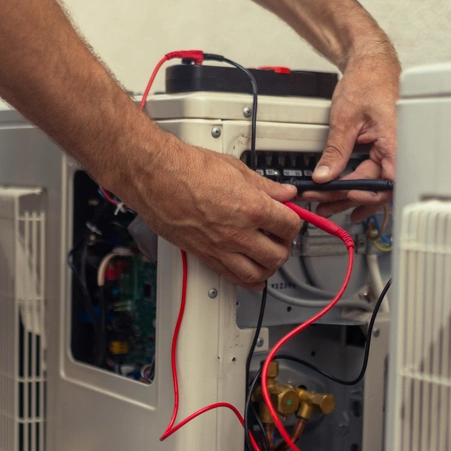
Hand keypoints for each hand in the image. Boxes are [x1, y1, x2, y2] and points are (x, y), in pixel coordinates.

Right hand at [127, 137, 301, 290]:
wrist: (156, 177)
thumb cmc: (187, 169)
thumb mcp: (235, 169)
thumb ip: (264, 186)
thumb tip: (283, 193)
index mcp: (251, 208)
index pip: (290, 225)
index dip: (293, 221)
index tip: (289, 217)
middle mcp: (238, 233)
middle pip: (279, 255)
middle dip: (284, 246)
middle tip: (280, 236)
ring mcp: (221, 248)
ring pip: (259, 273)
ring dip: (269, 267)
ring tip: (268, 255)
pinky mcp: (205, 256)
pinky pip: (234, 279)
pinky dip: (249, 281)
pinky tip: (254, 275)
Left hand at [305, 41, 400, 222]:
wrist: (371, 65)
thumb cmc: (367, 81)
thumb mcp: (345, 118)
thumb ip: (336, 151)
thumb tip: (324, 177)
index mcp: (396, 141)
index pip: (388, 181)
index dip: (367, 193)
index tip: (343, 194)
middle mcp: (398, 150)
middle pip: (376, 187)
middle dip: (347, 198)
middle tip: (322, 203)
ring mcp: (390, 152)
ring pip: (371, 183)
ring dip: (348, 196)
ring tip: (326, 204)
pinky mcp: (382, 152)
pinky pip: (371, 174)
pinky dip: (355, 185)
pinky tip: (344, 198)